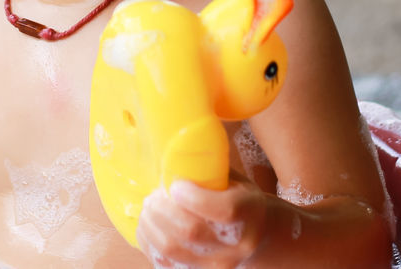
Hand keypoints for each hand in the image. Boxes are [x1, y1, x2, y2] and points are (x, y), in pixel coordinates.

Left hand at [136, 172, 268, 268]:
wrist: (253, 235)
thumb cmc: (236, 197)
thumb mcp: (232, 178)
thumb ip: (208, 167)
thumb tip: (174, 143)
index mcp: (250, 212)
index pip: (224, 209)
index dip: (194, 197)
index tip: (175, 185)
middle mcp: (238, 245)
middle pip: (191, 232)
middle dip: (162, 210)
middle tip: (152, 197)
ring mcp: (218, 265)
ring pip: (173, 250)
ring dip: (151, 227)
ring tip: (147, 210)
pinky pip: (164, 264)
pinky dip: (149, 244)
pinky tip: (147, 227)